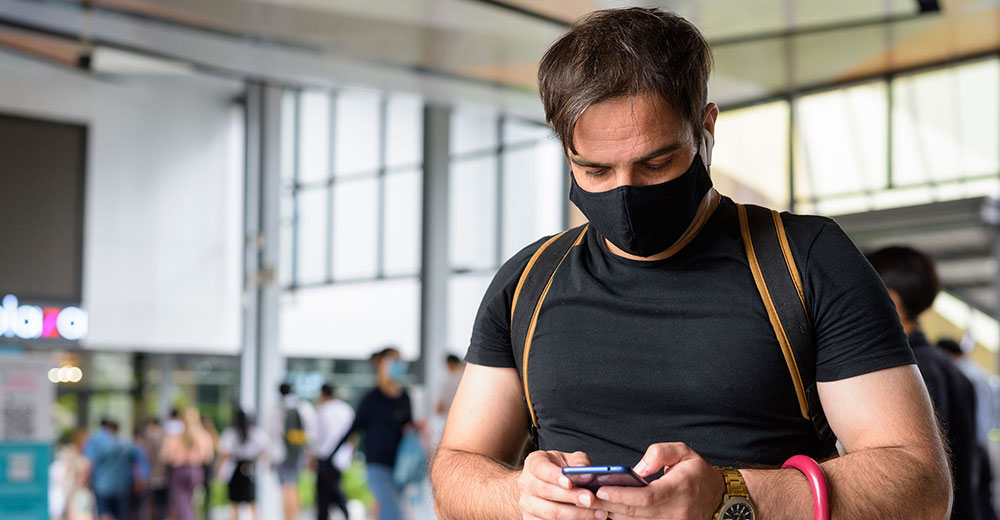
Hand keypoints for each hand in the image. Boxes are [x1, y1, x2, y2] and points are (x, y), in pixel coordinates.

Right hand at [517, 450, 603, 519]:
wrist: (542, 484)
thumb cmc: (558, 470)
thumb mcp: (568, 459)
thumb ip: (579, 462)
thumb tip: (587, 472)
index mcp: (533, 463)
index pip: (541, 468)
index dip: (555, 476)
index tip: (570, 483)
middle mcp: (526, 484)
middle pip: (547, 492)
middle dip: (571, 497)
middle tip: (591, 499)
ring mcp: (527, 504)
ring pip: (550, 513)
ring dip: (576, 514)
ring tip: (597, 512)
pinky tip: (587, 519)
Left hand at [591, 443, 723, 518]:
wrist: (720, 498)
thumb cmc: (697, 473)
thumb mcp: (683, 452)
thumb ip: (660, 453)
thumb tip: (636, 468)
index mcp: (678, 489)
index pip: (646, 497)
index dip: (622, 496)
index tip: (602, 490)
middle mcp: (676, 512)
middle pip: (636, 513)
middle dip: (609, 506)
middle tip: (586, 498)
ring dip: (614, 515)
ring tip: (593, 504)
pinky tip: (611, 512)